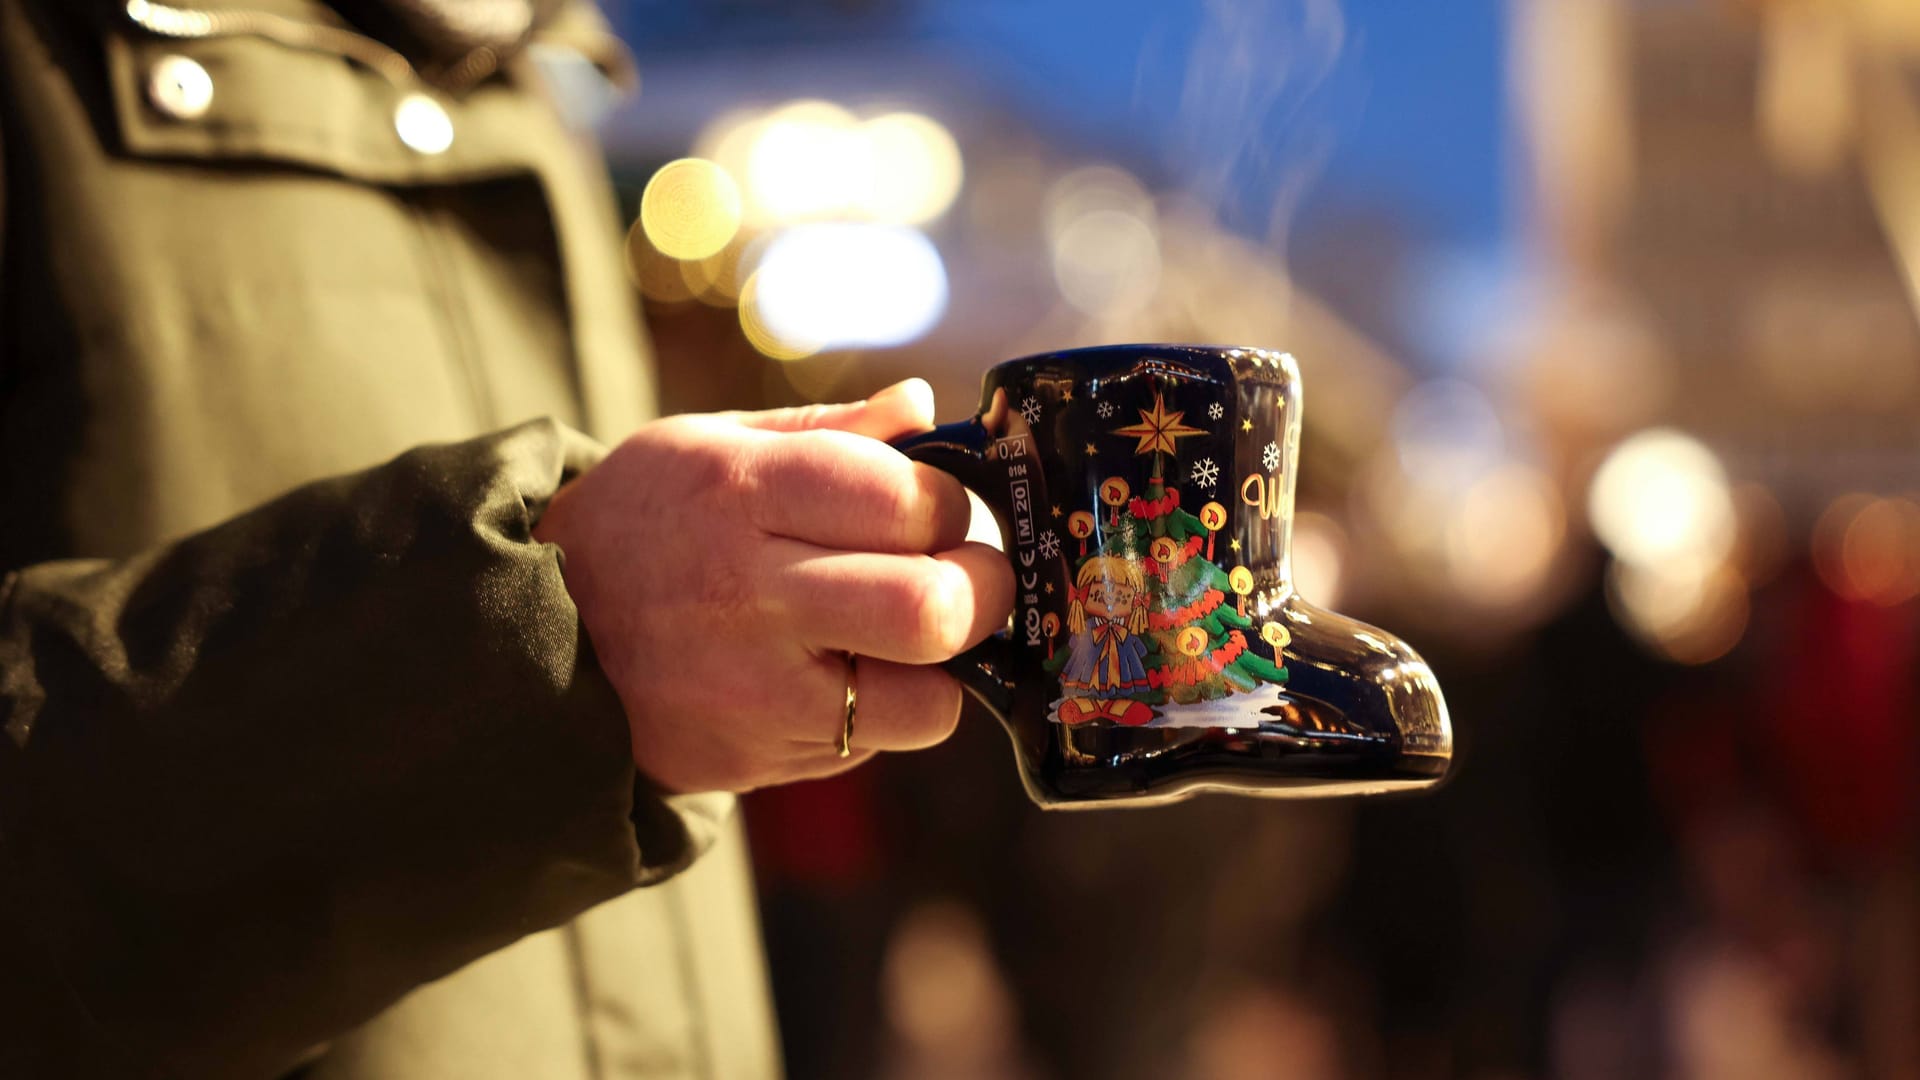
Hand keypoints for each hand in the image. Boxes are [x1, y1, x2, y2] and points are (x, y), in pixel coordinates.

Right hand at [534, 380, 1012, 792]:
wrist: (533, 640)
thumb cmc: (644, 524)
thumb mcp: (710, 445)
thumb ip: (829, 431)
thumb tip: (926, 407)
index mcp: (738, 490)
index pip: (907, 498)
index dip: (949, 504)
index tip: (935, 509)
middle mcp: (746, 593)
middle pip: (931, 607)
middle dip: (982, 590)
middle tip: (969, 579)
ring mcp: (750, 689)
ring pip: (924, 699)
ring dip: (941, 666)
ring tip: (907, 636)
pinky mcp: (753, 759)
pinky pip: (873, 742)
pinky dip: (886, 710)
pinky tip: (844, 674)